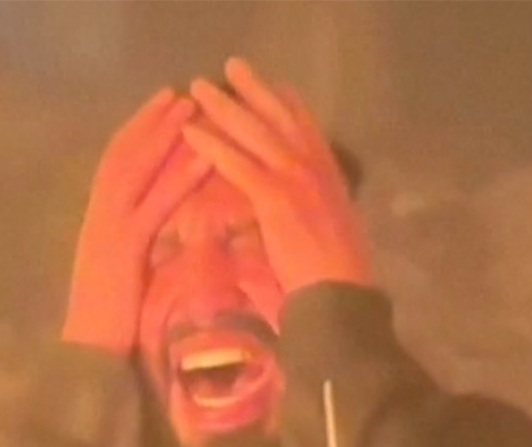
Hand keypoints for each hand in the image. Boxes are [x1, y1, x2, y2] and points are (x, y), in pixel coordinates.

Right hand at [62, 89, 212, 355]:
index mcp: (97, 227)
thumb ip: (139, 253)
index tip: (161, 111)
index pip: (115, 169)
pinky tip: (203, 158)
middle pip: (121, 157)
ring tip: (190, 109)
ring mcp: (106, 230)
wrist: (89, 362)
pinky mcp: (121, 248)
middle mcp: (97, 220)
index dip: (137, 136)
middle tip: (178, 94)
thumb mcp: (126, 282)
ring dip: (163, 137)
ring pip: (134, 171)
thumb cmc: (109, 333)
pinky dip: (178, 177)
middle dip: (149, 124)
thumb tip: (164, 234)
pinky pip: (153, 204)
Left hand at [182, 58, 371, 293]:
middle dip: (254, 90)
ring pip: (255, 132)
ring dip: (224, 107)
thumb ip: (317, 209)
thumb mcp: (334, 229)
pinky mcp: (275, 197)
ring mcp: (295, 178)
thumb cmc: (338, 275)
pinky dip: (212, 146)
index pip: (309, 128)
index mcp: (331, 175)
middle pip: (280, 117)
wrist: (340, 295)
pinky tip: (191, 133)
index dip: (289, 104)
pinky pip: (238, 163)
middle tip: (232, 67)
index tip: (275, 85)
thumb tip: (305, 206)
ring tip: (198, 88)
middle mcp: (315, 167)